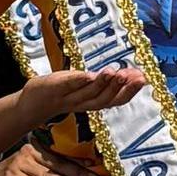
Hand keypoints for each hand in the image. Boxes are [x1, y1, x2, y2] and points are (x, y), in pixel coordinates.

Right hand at [0, 143, 101, 175]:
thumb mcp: (36, 170)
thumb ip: (53, 170)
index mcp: (37, 148)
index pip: (61, 156)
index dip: (78, 162)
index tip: (93, 167)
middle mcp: (29, 152)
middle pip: (57, 164)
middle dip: (76, 173)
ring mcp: (19, 163)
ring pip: (47, 175)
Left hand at [19, 66, 147, 122]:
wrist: (33, 102)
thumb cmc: (63, 91)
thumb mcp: (88, 86)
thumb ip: (108, 82)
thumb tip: (136, 74)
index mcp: (92, 102)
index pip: (115, 100)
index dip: (130, 91)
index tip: (143, 78)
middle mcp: (82, 103)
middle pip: (104, 100)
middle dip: (119, 88)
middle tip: (130, 75)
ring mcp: (67, 97)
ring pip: (88, 95)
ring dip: (102, 84)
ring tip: (113, 72)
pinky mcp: (52, 89)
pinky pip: (66, 87)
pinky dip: (77, 81)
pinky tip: (88, 75)